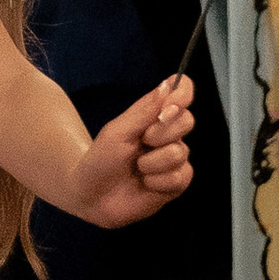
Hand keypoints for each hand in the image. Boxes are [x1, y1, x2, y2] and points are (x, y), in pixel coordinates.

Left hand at [72, 77, 193, 228]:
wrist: (91, 196)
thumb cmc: (101, 159)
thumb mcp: (119, 131)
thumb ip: (146, 109)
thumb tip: (169, 84)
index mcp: (154, 115)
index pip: (181, 91)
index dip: (182, 94)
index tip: (168, 107)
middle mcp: (168, 134)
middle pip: (187, 120)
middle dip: (161, 133)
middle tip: (141, 142)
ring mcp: (174, 159)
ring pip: (180, 152)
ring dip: (152, 162)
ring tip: (136, 168)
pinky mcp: (177, 183)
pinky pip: (181, 176)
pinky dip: (157, 181)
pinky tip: (145, 183)